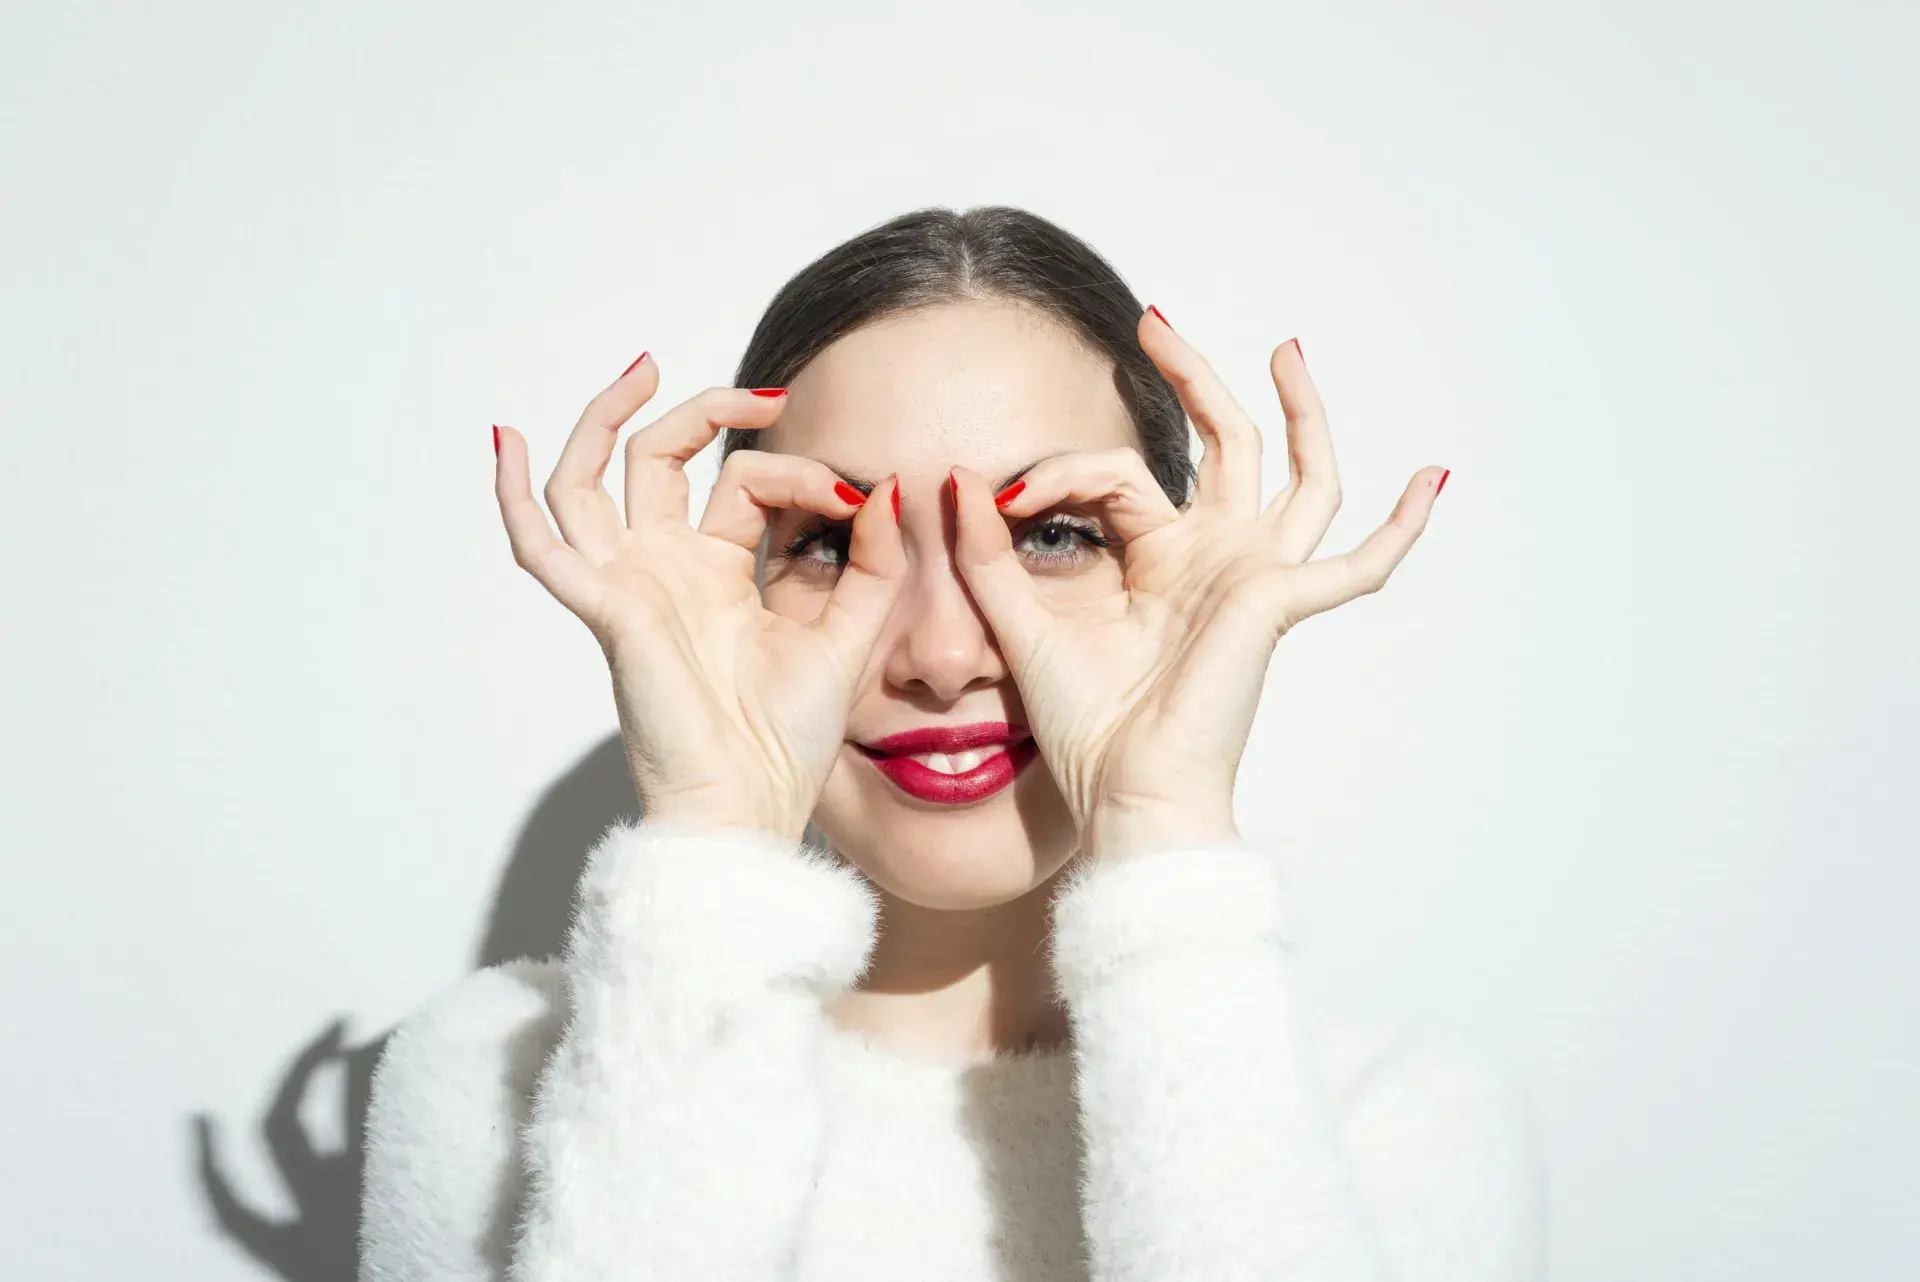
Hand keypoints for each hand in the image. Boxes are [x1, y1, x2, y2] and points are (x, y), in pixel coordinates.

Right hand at [494, 359, 904, 841]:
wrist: (751, 805)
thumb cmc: (785, 740)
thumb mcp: (849, 635)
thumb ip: (870, 564)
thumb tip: (887, 490)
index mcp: (714, 572)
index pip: (741, 482)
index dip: (798, 473)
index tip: (856, 496)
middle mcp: (664, 569)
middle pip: (660, 459)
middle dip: (706, 412)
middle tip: (765, 394)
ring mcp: (629, 585)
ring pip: (592, 480)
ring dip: (606, 419)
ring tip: (644, 368)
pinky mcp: (607, 611)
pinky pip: (543, 548)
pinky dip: (514, 496)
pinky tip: (507, 443)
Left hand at [950, 317, 1445, 860]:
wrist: (1125, 799)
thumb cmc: (1086, 734)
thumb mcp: (1021, 625)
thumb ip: (989, 556)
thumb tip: (958, 480)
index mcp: (1160, 562)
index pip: (1119, 474)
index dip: (1059, 471)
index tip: (999, 490)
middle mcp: (1215, 560)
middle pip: (1224, 446)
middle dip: (1194, 378)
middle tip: (1154, 323)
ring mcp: (1254, 578)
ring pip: (1299, 477)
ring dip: (1299, 413)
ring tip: (1285, 349)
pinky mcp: (1278, 603)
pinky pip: (1358, 565)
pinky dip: (1402, 527)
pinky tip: (1433, 479)